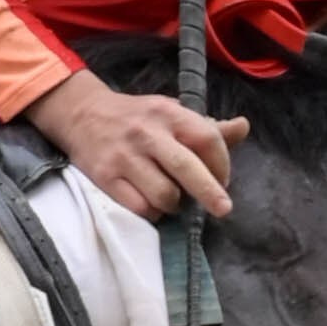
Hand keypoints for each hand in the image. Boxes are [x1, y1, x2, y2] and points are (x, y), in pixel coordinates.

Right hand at [26, 70, 248, 221]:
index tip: (223, 180)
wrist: (82, 113)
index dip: (222, 164)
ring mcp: (125, 157)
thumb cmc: (137, 118)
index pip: (207, 139)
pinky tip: (152, 204)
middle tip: (223, 209)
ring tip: (172, 198)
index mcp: (169, 114)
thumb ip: (208, 127)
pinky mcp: (105, 177)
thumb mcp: (171, 113)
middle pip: (187, 169)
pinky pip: (139, 207)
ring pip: (164, 195)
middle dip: (210, 193)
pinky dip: (152, 212)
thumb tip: (244, 127)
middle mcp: (148, 134)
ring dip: (174, 204)